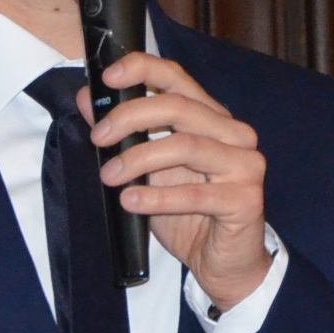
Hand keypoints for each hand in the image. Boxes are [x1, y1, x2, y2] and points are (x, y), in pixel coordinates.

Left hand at [78, 54, 271, 308]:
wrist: (223, 263)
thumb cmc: (188, 213)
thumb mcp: (148, 170)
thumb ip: (124, 133)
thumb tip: (87, 98)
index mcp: (212, 118)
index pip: (178, 78)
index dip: (143, 69)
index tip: (108, 77)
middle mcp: (234, 134)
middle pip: (178, 107)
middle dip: (129, 117)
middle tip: (98, 138)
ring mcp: (245, 165)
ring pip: (185, 146)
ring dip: (138, 159)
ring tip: (109, 177)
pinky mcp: (245, 199)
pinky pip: (196, 193)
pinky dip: (157, 197)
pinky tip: (131, 202)